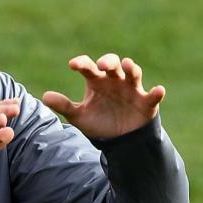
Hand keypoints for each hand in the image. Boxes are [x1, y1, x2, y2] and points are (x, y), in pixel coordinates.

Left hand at [42, 54, 164, 138]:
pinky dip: (156, 92)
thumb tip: (44, 96)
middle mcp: (114, 81)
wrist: (120, 141)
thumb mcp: (79, 116)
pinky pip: (153, 95)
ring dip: (131, 69)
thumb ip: (64, 106)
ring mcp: (131, 89)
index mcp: (97, 81)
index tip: (73, 65)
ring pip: (133, 73)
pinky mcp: (146, 102)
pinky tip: (158, 90)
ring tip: (128, 66)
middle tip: (103, 65)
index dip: (82, 63)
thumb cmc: (99, 123)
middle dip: (108, 61)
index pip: (88, 67)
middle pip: (112, 64)